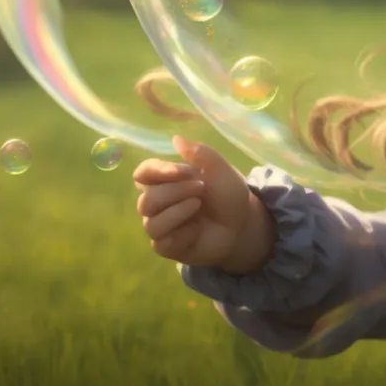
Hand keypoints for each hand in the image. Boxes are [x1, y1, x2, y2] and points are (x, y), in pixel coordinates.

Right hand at [133, 136, 274, 273]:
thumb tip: (176, 139)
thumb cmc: (227, 194)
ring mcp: (160, 225)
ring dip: (177, 211)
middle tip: (200, 188)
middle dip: (175, 191)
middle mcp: (158, 203)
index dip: (156, 171)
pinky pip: (161, 241)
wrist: (242, 224)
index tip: (178, 171)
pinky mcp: (166, 246)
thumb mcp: (220, 170)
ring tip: (198, 205)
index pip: (143, 173)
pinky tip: (197, 230)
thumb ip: (200, 154)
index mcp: (165, 180)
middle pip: (147, 199)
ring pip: (151, 222)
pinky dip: (182, 233)